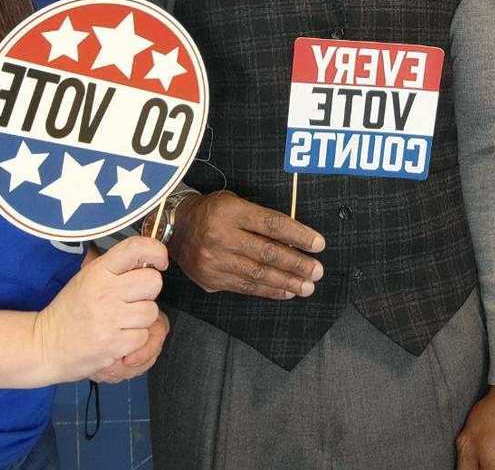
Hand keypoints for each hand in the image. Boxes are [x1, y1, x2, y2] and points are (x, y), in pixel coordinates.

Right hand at [34, 235, 167, 383]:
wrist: (45, 345)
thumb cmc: (69, 310)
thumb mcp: (87, 277)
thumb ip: (115, 266)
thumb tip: (144, 256)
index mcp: (99, 271)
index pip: (136, 248)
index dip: (155, 251)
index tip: (159, 261)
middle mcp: (106, 291)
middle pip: (153, 282)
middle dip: (148, 291)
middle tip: (133, 299)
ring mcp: (110, 318)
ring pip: (151, 312)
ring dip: (142, 319)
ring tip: (123, 321)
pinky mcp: (114, 344)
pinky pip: (143, 337)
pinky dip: (135, 341)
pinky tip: (118, 337)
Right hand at [170, 190, 324, 299]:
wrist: (175, 227)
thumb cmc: (213, 211)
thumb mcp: (235, 203)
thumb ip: (260, 219)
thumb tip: (294, 240)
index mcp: (232, 212)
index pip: (272, 224)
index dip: (298, 235)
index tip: (318, 244)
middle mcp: (222, 236)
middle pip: (267, 252)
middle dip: (297, 263)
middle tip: (317, 270)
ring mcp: (215, 260)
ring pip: (258, 274)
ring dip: (287, 281)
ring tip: (307, 286)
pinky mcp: (211, 279)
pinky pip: (245, 287)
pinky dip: (269, 290)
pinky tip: (286, 291)